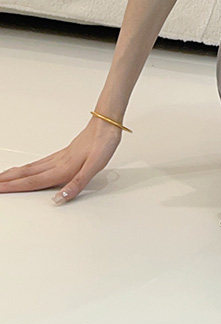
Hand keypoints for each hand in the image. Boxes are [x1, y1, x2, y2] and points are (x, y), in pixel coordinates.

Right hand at [0, 114, 123, 203]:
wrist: (108, 123)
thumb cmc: (103, 143)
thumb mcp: (95, 166)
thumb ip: (76, 184)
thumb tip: (59, 200)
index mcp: (63, 168)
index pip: (34, 181)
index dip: (15, 187)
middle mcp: (58, 163)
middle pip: (28, 174)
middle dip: (9, 180)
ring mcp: (60, 157)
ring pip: (32, 167)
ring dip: (15, 174)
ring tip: (3, 177)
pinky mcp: (65, 152)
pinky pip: (40, 162)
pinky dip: (28, 167)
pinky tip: (29, 168)